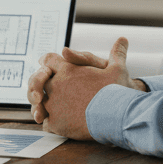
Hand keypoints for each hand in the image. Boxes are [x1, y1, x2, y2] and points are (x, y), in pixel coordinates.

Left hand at [25, 37, 142, 139]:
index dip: (48, 63)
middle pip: (40, 82)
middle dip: (43, 85)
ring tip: (58, 111)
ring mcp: (53, 104)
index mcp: (67, 69)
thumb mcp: (118, 69)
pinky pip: (46, 122)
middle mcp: (56, 85)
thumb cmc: (117, 91)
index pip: (47, 60)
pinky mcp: (55, 123)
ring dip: (46, 106)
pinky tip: (61, 124)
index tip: (48, 68)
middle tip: (47, 92)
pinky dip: (52, 123)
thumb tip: (123, 39)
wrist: (117, 116)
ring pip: (41, 104)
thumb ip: (116, 54)